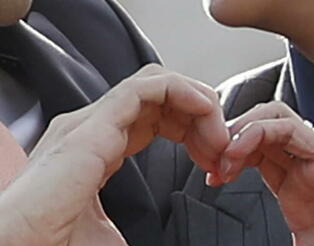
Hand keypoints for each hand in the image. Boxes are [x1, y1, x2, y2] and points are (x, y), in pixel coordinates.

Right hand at [0, 65, 228, 245]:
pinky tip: (205, 112)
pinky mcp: (93, 125)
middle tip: (223, 152)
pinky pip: (147, 86)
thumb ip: (125, 227)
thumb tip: (142, 244)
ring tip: (219, 137)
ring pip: (156, 83)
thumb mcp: (104, 237)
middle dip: (200, 118)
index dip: (190, 132)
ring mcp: (90, 122)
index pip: (152, 119)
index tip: (213, 164)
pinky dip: (183, 91)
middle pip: (159, 98)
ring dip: (197, 103)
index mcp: (93, 149)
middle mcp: (91, 129)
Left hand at [215, 101, 313, 245]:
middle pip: (260, 127)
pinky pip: (291, 128)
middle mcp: (306, 167)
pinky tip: (242, 151)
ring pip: (273, 117)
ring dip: (241, 128)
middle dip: (229, 137)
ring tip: (224, 155)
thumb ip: (276, 243)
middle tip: (211, 162)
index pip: (254, 150)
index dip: (226, 156)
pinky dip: (259, 131)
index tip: (209, 179)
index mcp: (294, 187)